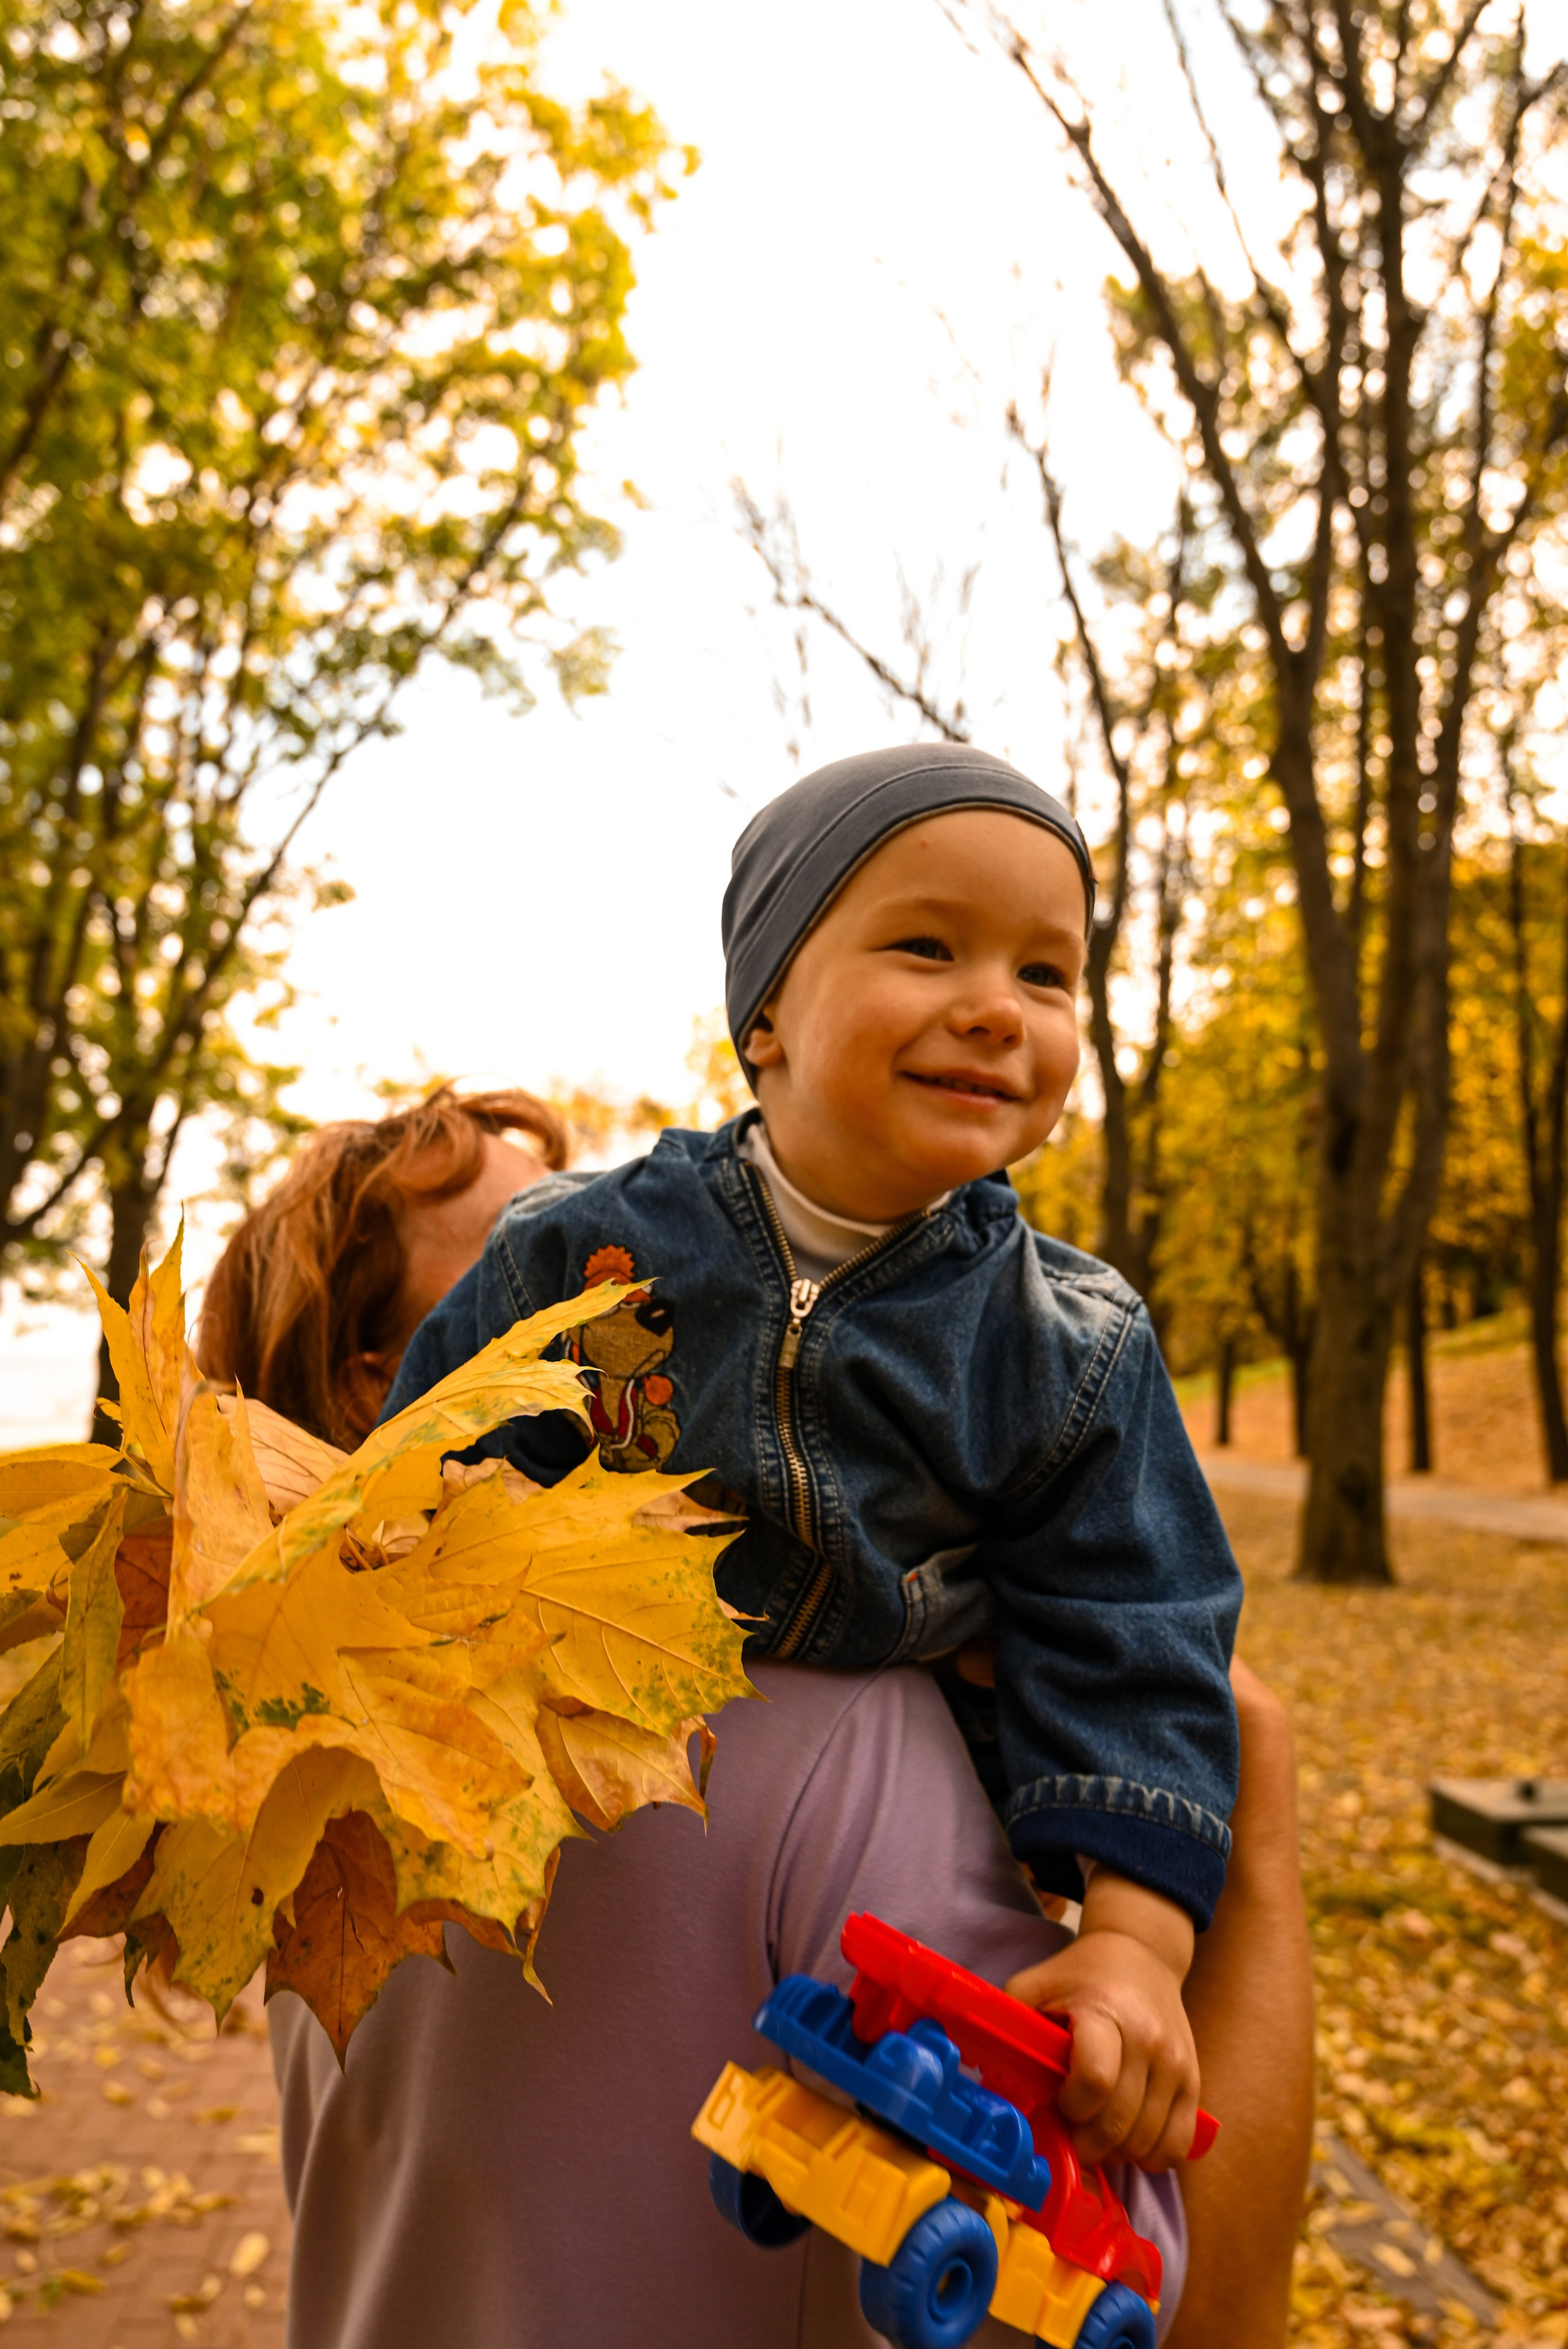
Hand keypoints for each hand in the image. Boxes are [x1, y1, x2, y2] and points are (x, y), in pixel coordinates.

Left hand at [1004, 1869, 1198, 2170]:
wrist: (1142, 1955)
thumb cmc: (1079, 1975)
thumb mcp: (1035, 1984)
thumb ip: (1008, 2025)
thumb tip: (979, 2076)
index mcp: (1104, 2012)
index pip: (1095, 2081)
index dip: (1071, 2107)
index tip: (1059, 2101)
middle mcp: (1148, 2041)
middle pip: (1118, 2125)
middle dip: (1085, 2143)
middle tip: (1068, 2133)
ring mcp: (1175, 2065)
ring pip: (1146, 2143)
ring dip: (1115, 2153)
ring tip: (1095, 2132)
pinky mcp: (1193, 2083)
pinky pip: (1176, 2146)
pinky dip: (1151, 2156)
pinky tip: (1128, 2138)